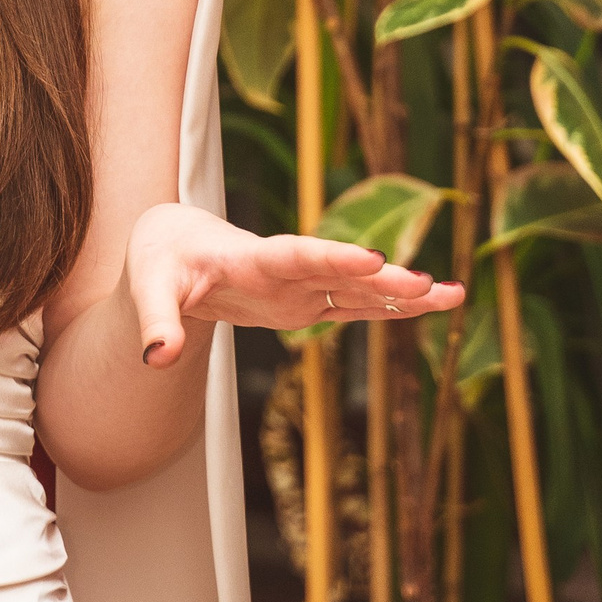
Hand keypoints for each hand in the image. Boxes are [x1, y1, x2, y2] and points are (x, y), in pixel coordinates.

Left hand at [127, 202, 463, 370]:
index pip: (294, 255)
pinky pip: (352, 306)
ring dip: (401, 292)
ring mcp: (298, 286)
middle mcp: (282, 268)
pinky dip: (389, 308)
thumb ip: (154, 321)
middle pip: (339, 272)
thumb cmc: (161, 259)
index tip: (374, 258)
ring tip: (454, 293)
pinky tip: (431, 305)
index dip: (333, 257)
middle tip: (430, 284)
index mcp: (247, 258)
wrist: (175, 241)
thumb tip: (157, 360)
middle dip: (382, 279)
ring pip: (356, 288)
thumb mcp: (147, 286)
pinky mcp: (304, 303)